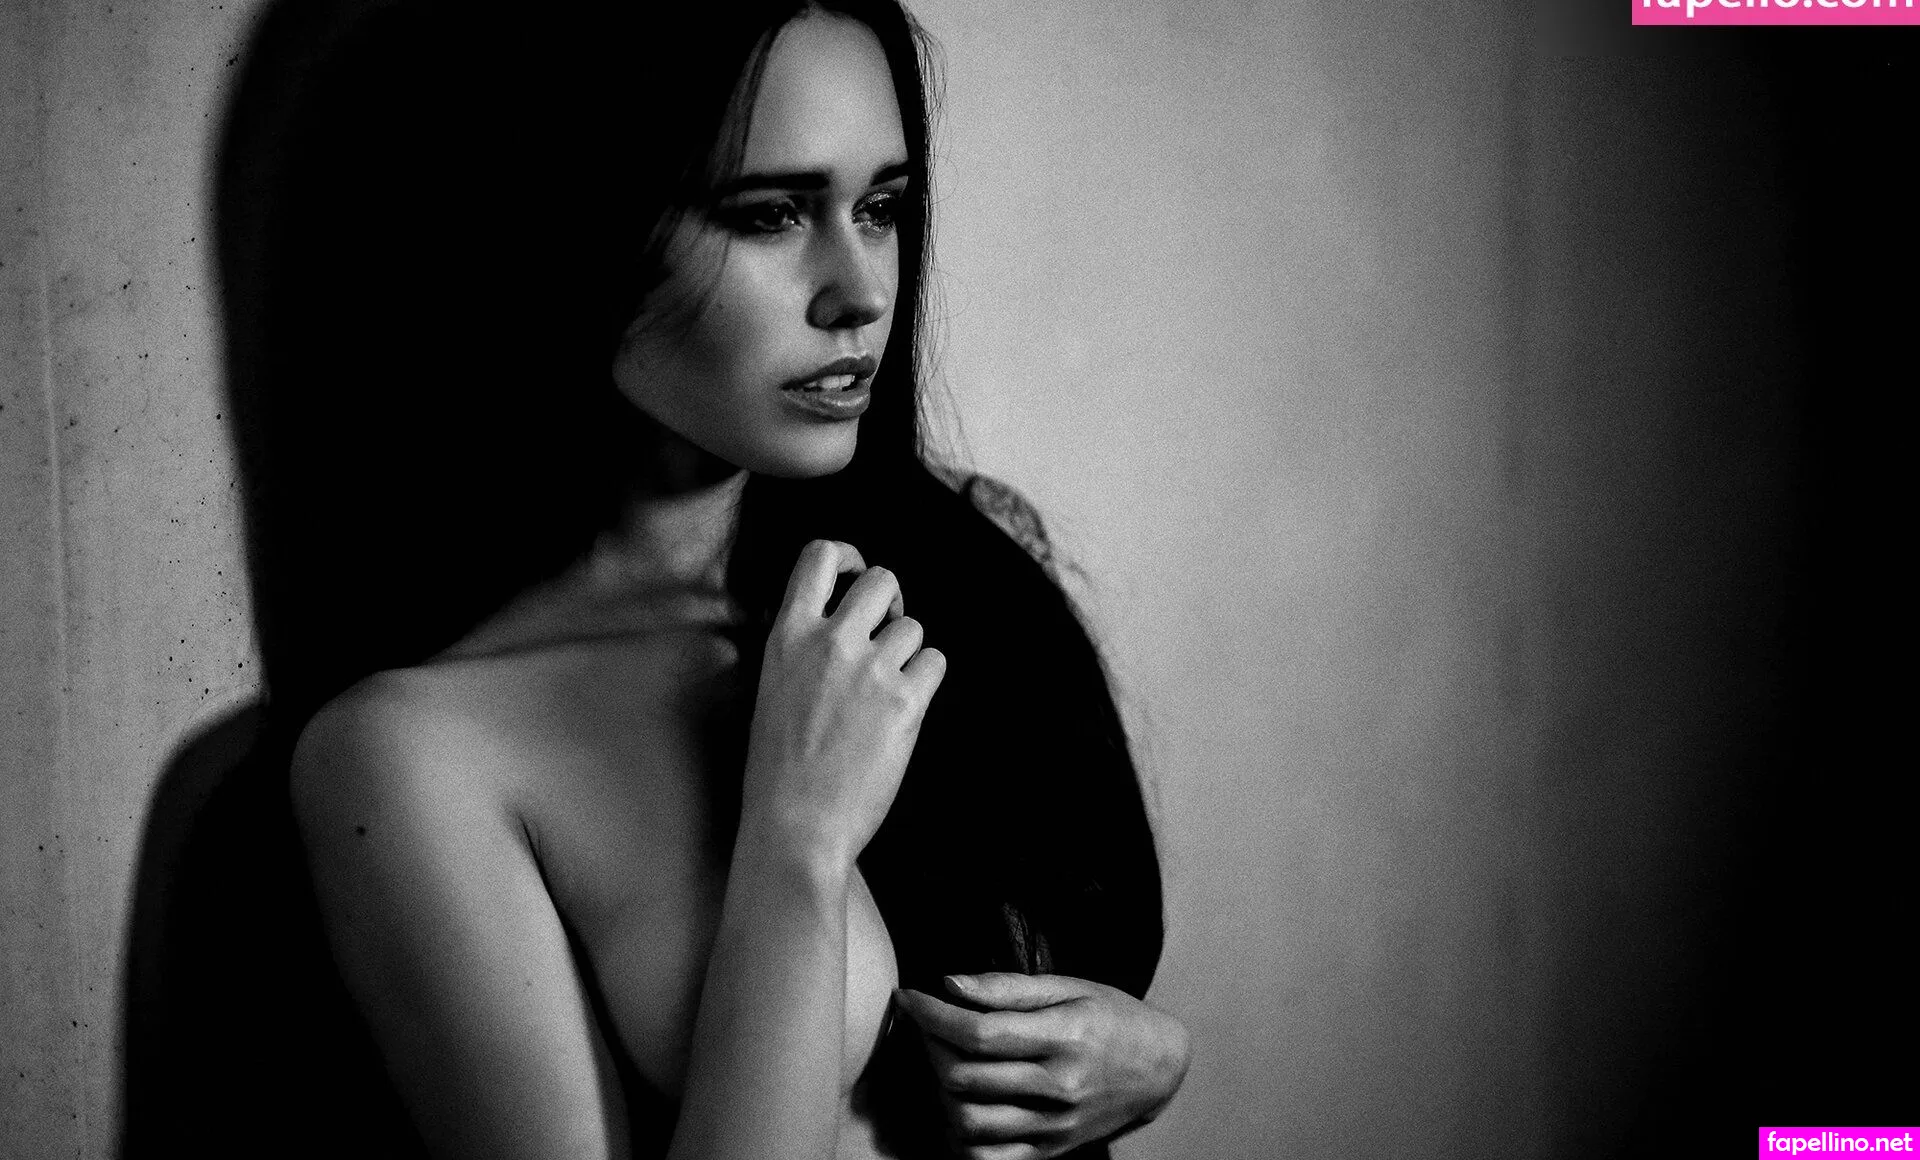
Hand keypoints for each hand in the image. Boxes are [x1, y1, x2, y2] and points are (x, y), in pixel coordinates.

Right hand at [740, 540, 946, 865]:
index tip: (856, 575)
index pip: (820, 555)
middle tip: (885, 634)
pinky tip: (904, 709)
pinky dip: (926, 681)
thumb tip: (847, 625)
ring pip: (913, 627)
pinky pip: (935, 661)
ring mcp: (870, 669)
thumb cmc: (779, 769)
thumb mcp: (774, 689)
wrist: (796, 825)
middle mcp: (830, 641)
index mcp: (787, 636)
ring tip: (886, 692)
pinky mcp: (905, 700)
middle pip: (882, 581)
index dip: (848, 556)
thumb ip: (806, 649)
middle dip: (890, 603)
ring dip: (907, 653)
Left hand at [894, 974, 1191, 1159]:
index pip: (980, 1032)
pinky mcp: (1051, 1151)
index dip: (932, 1015)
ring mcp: (1055, 1126)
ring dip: (941, 1090)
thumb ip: (1008, 986)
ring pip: (969, 1121)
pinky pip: (988, 1158)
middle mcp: (1061, 1087)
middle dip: (931, 1045)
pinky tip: (959, 1103)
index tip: (908, 997)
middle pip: (966, 1077)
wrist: (1160, 1068)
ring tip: (945, 1061)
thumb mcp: (1070, 986)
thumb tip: (950, 982)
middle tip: (928, 1024)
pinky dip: (960, 1135)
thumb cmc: (1112, 1016)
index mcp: (1066, 1038)